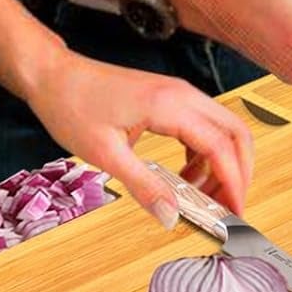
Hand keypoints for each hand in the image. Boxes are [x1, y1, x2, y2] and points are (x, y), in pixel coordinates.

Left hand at [24, 50, 255, 228]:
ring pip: (222, 129)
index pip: (221, 147)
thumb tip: (172, 216)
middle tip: (227, 209)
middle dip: (239, 173)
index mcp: (170, 106)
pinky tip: (184, 177)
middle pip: (236, 133)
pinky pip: (203, 126)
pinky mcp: (169, 98)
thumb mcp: (105, 154)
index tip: (235, 215)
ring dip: (222, 164)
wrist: (53, 75)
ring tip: (201, 198)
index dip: (233, 183)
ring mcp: (178, 93)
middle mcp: (183, 94)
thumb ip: (144, 185)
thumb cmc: (72, 107)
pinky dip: (204, 154)